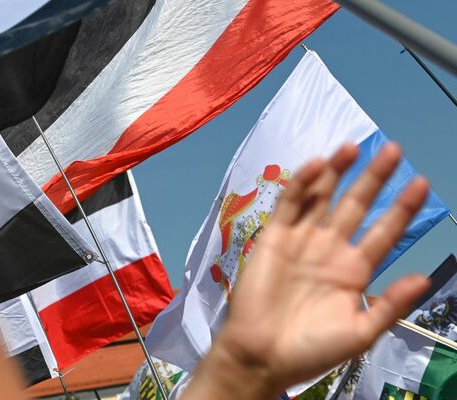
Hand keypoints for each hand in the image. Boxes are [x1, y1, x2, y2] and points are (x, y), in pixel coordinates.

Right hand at [183, 143, 429, 398]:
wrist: (262, 355)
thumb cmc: (312, 349)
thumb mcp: (360, 333)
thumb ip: (390, 304)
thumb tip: (424, 277)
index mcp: (355, 271)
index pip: (385, 232)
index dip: (402, 208)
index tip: (422, 183)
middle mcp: (330, 249)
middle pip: (357, 205)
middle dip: (374, 178)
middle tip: (393, 149)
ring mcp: (301, 240)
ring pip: (323, 197)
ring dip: (337, 172)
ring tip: (354, 146)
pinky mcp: (274, 237)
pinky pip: (289, 204)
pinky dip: (302, 183)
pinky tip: (317, 165)